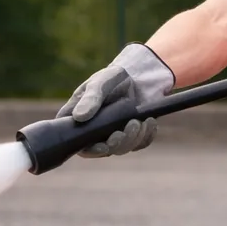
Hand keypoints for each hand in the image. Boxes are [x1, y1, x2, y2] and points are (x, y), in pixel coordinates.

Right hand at [56, 43, 174, 156]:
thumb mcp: (99, 83)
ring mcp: (112, 136)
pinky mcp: (130, 136)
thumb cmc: (111, 77)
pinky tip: (149, 122)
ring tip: (139, 121)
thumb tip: (79, 117)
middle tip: (130, 126)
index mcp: (78, 121)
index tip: (103, 146)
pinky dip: (145, 136)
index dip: (90, 150)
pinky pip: (138, 144)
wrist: (136, 75)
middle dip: (117, 143)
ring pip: (121, 149)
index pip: (77, 143)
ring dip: (133, 138)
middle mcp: (93, 132)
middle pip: (102, 150)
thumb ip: (90, 99)